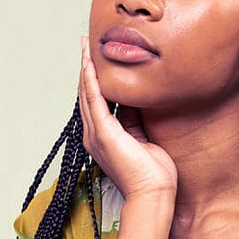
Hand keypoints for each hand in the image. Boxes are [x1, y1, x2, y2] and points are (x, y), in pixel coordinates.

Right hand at [78, 34, 177, 200]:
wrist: (152, 194)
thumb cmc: (153, 174)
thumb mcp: (144, 139)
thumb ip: (135, 121)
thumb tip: (134, 101)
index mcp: (104, 137)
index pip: (96, 102)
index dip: (94, 79)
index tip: (95, 59)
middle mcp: (94, 135)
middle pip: (87, 94)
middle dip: (87, 68)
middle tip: (85, 44)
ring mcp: (96, 134)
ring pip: (87, 93)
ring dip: (86, 68)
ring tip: (85, 47)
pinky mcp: (104, 133)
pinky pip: (95, 100)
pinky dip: (91, 81)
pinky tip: (90, 65)